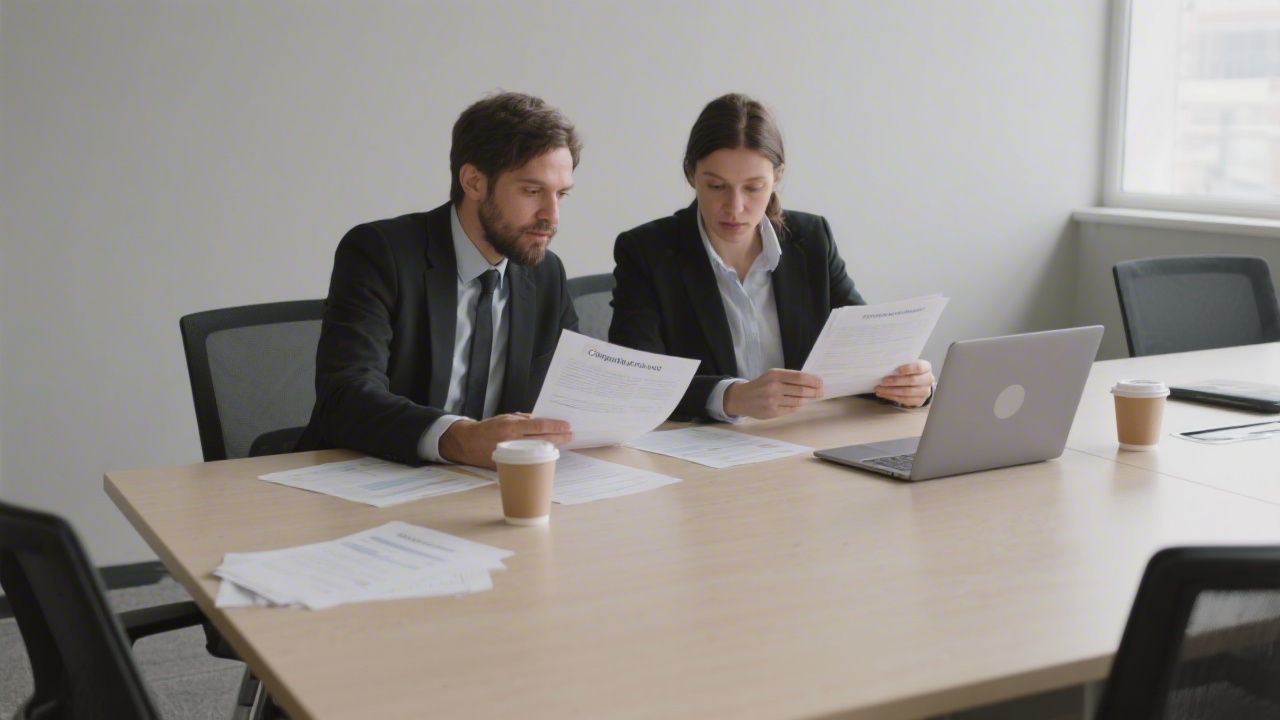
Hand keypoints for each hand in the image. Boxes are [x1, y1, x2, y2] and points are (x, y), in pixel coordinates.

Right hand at [438, 414, 572, 468]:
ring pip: (538, 451)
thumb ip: (524, 419)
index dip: (555, 427)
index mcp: (512, 426)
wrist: (469, 443)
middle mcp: (512, 440)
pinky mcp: (509, 464)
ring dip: (552, 446)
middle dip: (559, 438)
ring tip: (562, 442)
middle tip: (570, 435)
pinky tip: (546, 452)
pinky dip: (538, 455)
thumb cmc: (489, 428)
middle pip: (542, 440)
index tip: (567, 426)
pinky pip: (528, 459)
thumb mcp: (506, 417)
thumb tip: (542, 420)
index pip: (539, 426)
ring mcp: (512, 454)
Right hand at [723, 369, 823, 418]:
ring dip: (804, 399)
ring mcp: (773, 400)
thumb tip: (809, 382)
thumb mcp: (772, 375)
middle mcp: (774, 387)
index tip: (820, 382)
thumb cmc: (761, 385)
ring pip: (797, 401)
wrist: (743, 398)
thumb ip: (788, 377)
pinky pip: (791, 409)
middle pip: (800, 390)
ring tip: (807, 397)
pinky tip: (795, 403)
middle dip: (813, 391)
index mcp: (775, 375)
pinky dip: (796, 406)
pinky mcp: (773, 412)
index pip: (798, 377)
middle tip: (820, 392)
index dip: (811, 380)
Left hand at [875, 360, 933, 407]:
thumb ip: (901, 364)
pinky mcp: (919, 401)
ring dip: (890, 391)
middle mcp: (928, 380)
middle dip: (895, 381)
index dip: (909, 368)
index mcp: (926, 368)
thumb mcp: (909, 365)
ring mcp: (924, 392)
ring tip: (879, 389)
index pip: (919, 367)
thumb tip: (885, 366)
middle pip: (912, 381)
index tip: (897, 370)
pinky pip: (904, 400)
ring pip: (907, 392)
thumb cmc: (911, 371)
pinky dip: (891, 397)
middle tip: (883, 381)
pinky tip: (883, 394)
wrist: (920, 384)